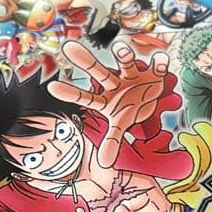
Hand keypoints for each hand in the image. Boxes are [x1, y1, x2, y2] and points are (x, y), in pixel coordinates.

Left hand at [48, 41, 170, 167]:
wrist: (153, 95)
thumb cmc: (130, 107)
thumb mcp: (121, 124)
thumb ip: (112, 141)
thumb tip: (104, 163)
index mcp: (106, 99)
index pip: (85, 97)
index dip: (70, 93)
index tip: (52, 87)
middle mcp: (116, 84)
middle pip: (99, 73)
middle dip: (85, 61)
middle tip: (69, 47)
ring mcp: (133, 76)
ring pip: (125, 64)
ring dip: (124, 56)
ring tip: (121, 49)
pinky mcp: (153, 73)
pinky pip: (156, 68)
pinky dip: (159, 64)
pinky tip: (160, 60)